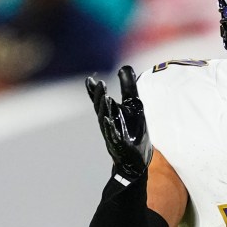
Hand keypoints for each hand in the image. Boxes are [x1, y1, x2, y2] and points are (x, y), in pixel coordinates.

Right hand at [85, 64, 150, 184]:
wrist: (137, 158)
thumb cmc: (133, 131)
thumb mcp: (133, 105)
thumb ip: (128, 87)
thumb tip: (124, 67)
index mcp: (110, 113)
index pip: (99, 100)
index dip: (94, 91)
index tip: (89, 79)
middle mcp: (108, 123)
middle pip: (100, 108)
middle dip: (99, 96)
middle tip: (100, 84)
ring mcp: (112, 134)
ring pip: (105, 120)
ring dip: (104, 109)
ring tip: (105, 97)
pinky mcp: (119, 145)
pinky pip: (112, 135)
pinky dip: (110, 127)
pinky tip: (108, 119)